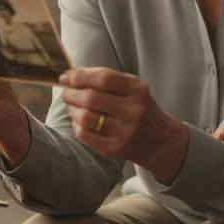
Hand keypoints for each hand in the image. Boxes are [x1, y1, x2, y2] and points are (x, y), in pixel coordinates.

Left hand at [59, 68, 186, 176]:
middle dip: (72, 93)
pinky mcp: (114, 148)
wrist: (158, 139)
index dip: (80, 76)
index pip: (104, 78)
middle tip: (65, 92)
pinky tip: (78, 120)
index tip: (65, 77)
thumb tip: (72, 75)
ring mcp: (124, 131)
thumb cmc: (139, 107)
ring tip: (71, 105)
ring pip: (85, 117)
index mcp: (137, 90)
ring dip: (72, 109)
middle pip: (91, 98)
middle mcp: (133, 110)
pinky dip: (76, 125)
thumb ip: (107, 80)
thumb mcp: (133, 88)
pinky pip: (85, 134)